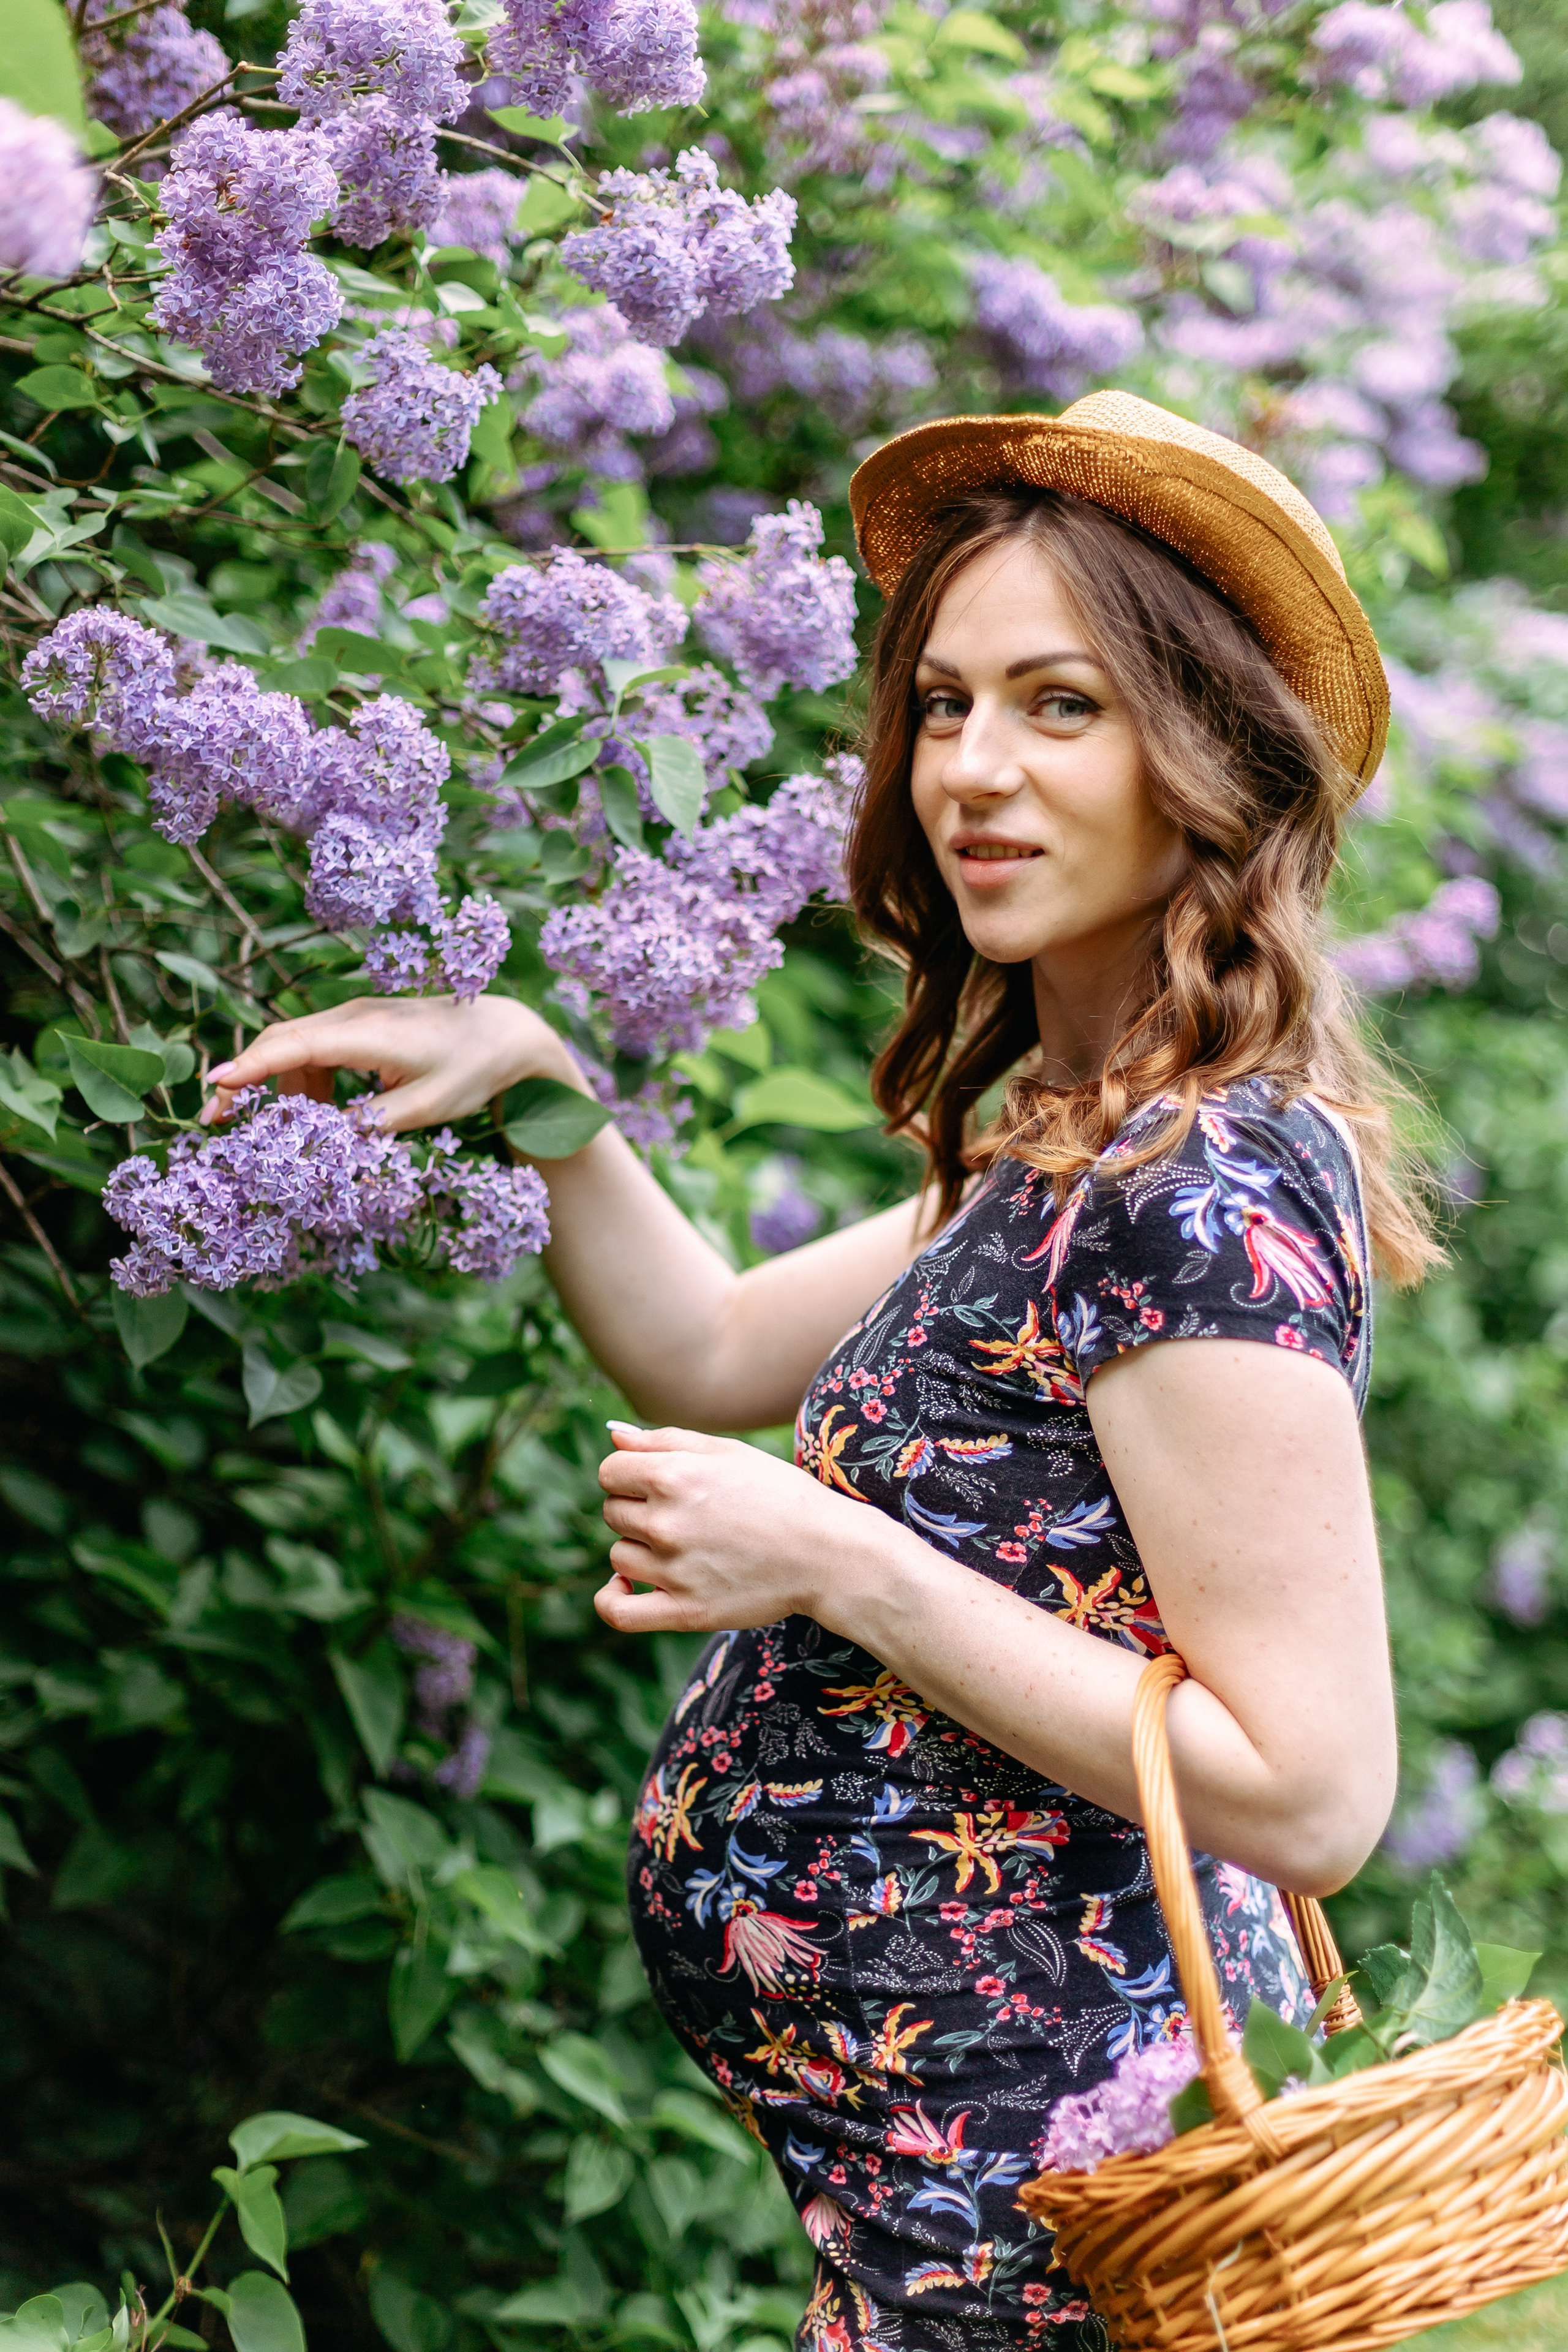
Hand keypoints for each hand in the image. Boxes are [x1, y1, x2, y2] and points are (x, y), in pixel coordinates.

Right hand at [199, 993, 586, 1135]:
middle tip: (218, 1123)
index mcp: (367, 1033)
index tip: (215, 1086)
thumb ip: (367, 1125)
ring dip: (282, 1087)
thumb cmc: (470, 1069)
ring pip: (296, 1047)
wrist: (506, 1033)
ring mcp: (355, 1017)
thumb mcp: (422, 1108)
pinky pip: (317, 1050)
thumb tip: (318, 1144)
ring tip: (286, 1132)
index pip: (294, 1045)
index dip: (251, 1066)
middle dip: (246, 1079)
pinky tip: (319, 1114)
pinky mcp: (361, 1026)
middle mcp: (353, 1016)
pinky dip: (306, 1081)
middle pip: (282, 1041)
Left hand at [593, 1423, 889, 1634]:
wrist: (827, 1553)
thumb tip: (615, 1439)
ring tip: (685, 1547)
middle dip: (638, 1510)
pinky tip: (627, 1585)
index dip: (629, 1476)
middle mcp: (667, 1522)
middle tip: (684, 1516)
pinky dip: (612, 1597)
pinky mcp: (684, 1611)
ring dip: (640, 1550)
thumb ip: (665, 1440)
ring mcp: (674, 1570)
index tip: (655, 1485)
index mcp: (674, 1475)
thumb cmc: (780, 1495)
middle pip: (613, 1513)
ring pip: (619, 1555)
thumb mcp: (728, 1452)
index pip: (610, 1473)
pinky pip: (617, 1610)